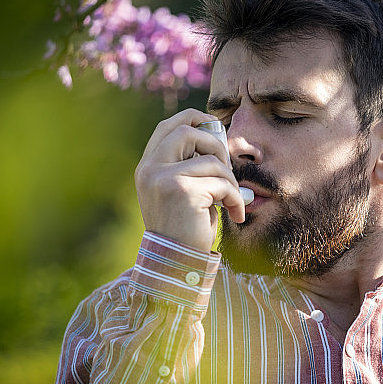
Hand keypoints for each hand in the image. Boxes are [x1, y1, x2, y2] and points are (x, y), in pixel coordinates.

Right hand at [135, 108, 244, 251]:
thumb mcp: (181, 191)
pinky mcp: (183, 192)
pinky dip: (235, 198)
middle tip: (226, 169)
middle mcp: (150, 169)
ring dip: (230, 181)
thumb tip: (216, 135)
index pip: (167, 126)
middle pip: (187, 132)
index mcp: (147, 167)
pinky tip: (235, 214)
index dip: (193, 119)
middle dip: (216, 145)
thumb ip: (189, 164)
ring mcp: (164, 179)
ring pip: (212, 161)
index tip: (215, 127)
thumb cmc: (185, 229)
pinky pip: (222, 183)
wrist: (176, 264)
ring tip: (231, 201)